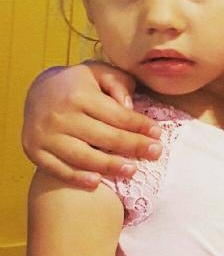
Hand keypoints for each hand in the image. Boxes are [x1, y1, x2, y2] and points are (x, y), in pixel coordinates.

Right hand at [22, 62, 161, 186]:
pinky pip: (57, 169)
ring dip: (111, 166)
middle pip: (105, 137)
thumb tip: (129, 106)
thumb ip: (119, 83)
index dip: (140, 126)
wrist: (39, 91)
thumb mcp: (100, 72)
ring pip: (84, 157)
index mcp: (79, 94)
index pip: (117, 115)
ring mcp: (45, 135)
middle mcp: (60, 115)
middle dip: (134, 146)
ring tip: (133, 170)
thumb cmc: (80, 84)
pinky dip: (77, 178)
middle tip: (156, 152)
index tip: (158, 133)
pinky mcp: (34, 150)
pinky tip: (97, 182)